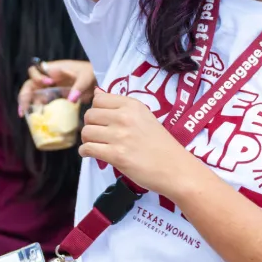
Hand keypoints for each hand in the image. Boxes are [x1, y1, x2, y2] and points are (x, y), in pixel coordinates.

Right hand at [20, 59, 95, 113]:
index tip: (48, 83)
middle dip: (24, 97)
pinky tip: (40, 120)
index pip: (35, 71)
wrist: (98, 79)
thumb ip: (79, 87)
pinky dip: (41, 111)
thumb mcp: (86, 77)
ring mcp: (51, 88)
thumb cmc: (91, 72)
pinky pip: (44, 103)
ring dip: (30, 106)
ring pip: (35, 96)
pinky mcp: (56, 97)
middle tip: (23, 111)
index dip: (37, 77)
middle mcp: (48, 79)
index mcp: (53, 70)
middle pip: (30, 86)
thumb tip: (71, 100)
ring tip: (29, 118)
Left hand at [78, 91, 194, 195]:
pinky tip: (93, 154)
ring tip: (97, 145)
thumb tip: (96, 92)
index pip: (99, 99)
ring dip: (88, 140)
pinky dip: (86, 152)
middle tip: (100, 135)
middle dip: (90, 125)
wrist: (174, 168)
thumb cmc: (161, 144)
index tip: (103, 121)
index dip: (97, 110)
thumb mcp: (144, 117)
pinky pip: (87, 149)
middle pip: (89, 115)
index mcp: (132, 106)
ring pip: (86, 132)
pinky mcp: (116, 155)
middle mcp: (124, 117)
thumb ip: (120, 106)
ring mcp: (119, 136)